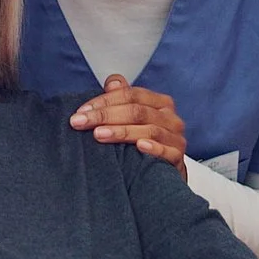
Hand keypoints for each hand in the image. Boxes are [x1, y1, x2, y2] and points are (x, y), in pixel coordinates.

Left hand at [69, 76, 186, 178]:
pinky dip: (153, 148)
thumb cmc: (147, 143)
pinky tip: (139, 146)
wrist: (164, 176)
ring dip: (122, 132)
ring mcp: (176, 138)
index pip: (130, 95)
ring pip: (149, 130)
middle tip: (80, 122)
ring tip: (99, 134)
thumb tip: (112, 82)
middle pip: (137, 111)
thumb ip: (123, 99)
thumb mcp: (134, 119)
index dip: (104, 101)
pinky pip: (167, 151)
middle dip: (105, 115)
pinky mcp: (177, 158)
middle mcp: (170, 118)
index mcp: (159, 103)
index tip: (81, 111)